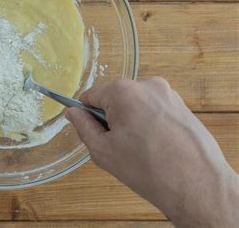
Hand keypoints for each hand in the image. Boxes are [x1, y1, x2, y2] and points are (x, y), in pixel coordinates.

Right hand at [66, 78, 238, 227]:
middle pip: (114, 98)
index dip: (86, 114)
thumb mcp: (103, 150)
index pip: (91, 95)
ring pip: (135, 104)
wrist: (197, 185)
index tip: (92, 132)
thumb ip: (83, 126)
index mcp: (123, 91)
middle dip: (111, 118)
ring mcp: (168, 93)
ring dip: (131, 121)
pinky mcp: (182, 105)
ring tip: (140, 149)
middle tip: (117, 146)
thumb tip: (72, 113)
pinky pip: (154, 109)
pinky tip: (155, 145)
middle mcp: (146, 85)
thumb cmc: (148, 169)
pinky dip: (149, 123)